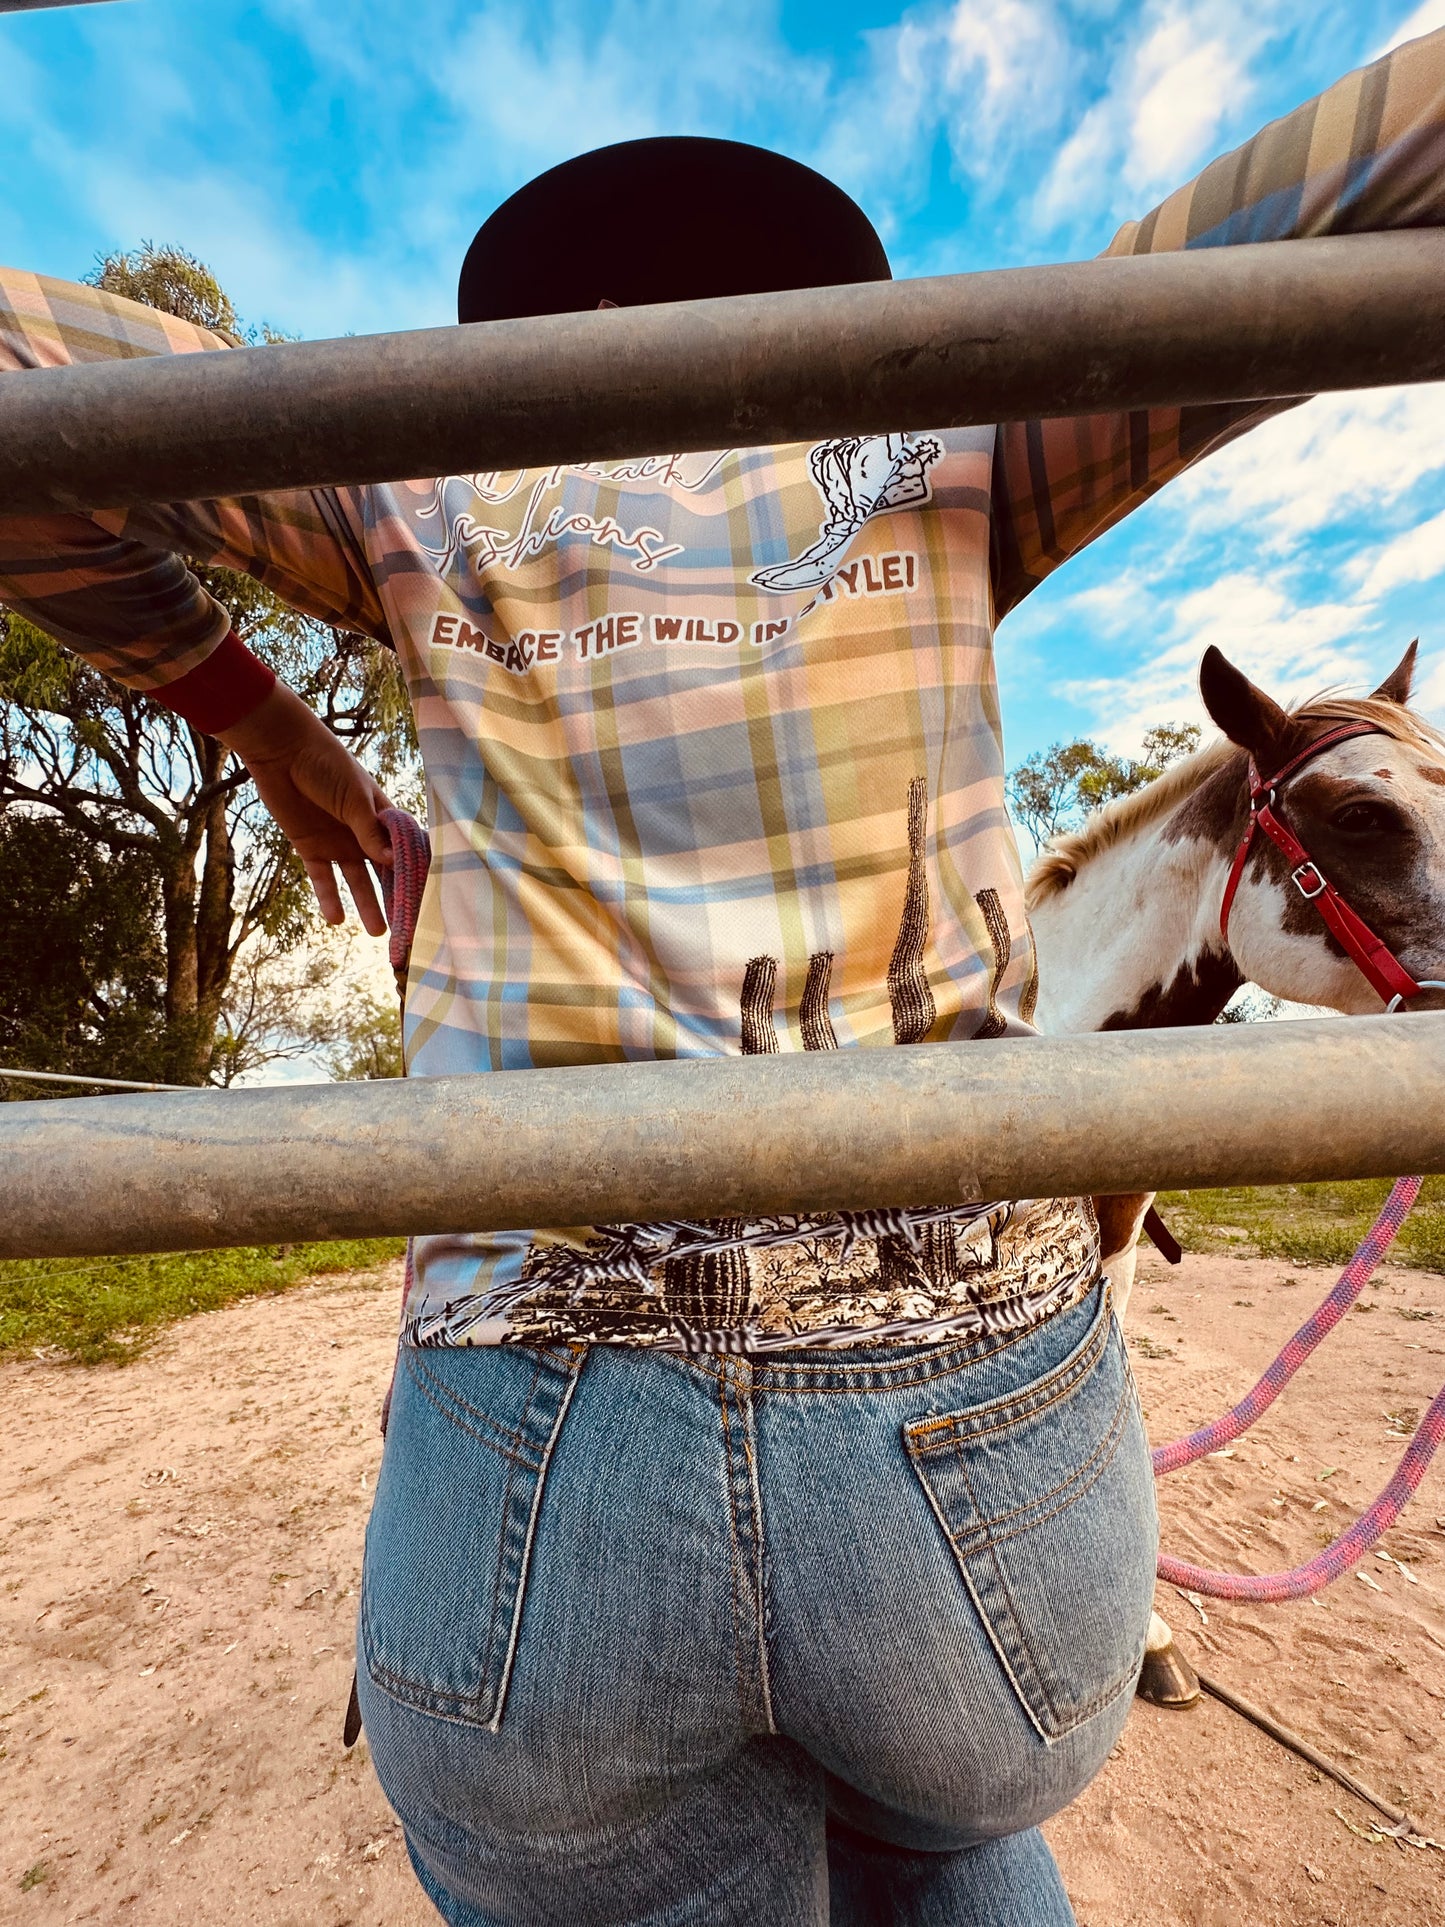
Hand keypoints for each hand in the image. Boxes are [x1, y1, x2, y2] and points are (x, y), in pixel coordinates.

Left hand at [218, 681, 393, 933]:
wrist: (281, 750)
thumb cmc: (326, 764)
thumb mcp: (355, 798)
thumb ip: (370, 832)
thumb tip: (392, 863)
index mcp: (381, 816)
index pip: (403, 850)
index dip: (413, 873)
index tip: (425, 898)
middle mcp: (362, 833)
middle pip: (382, 871)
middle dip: (394, 896)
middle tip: (406, 925)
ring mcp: (337, 841)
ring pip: (355, 879)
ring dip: (367, 904)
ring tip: (378, 931)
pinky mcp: (309, 847)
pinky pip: (321, 878)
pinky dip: (328, 898)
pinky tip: (336, 920)